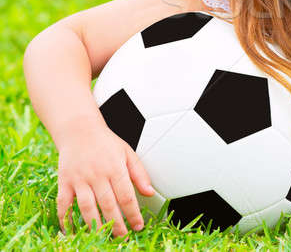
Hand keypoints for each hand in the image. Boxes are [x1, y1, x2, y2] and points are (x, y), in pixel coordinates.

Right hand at [56, 121, 154, 237]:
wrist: (79, 130)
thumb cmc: (105, 142)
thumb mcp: (128, 153)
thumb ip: (139, 173)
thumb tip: (150, 191)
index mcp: (115, 167)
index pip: (126, 196)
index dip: (133, 213)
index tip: (138, 225)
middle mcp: (97, 174)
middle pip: (108, 205)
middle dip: (116, 224)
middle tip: (123, 236)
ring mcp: (79, 179)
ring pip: (87, 207)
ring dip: (95, 225)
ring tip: (103, 236)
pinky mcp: (64, 182)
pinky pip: (63, 204)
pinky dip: (66, 219)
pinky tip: (71, 230)